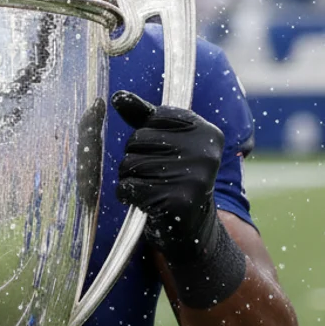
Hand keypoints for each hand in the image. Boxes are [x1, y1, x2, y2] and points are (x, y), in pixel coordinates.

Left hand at [111, 90, 223, 263]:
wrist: (192, 229)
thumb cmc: (174, 177)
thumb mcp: (167, 142)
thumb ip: (144, 117)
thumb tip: (118, 97)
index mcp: (206, 132)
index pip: (151, 117)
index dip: (147, 136)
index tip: (165, 153)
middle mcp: (205, 152)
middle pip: (138, 139)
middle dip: (136, 157)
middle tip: (157, 175)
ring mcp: (194, 178)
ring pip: (130, 164)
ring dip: (130, 178)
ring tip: (152, 188)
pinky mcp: (177, 201)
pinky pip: (129, 187)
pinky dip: (129, 196)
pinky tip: (146, 202)